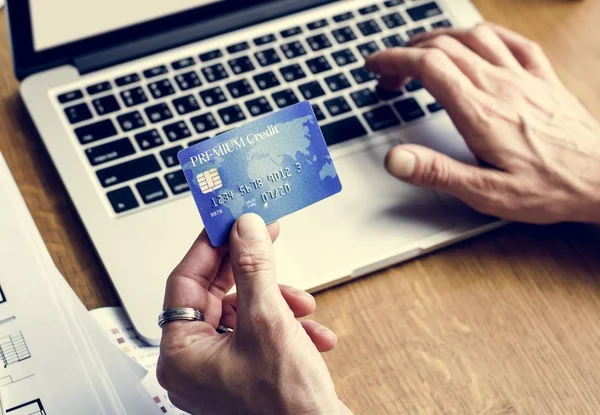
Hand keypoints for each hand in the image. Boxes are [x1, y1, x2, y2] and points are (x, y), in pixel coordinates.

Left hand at [157, 214, 349, 414]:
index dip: (210, 246)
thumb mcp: (268, 320)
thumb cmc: (286, 408)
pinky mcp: (247, 374)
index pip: (185, 281)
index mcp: (181, 354)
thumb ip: (253, 267)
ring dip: (279, 303)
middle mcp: (196, 363)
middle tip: (268, 241)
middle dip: (254, 274)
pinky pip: (261, 333)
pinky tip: (313, 335)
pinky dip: (288, 327)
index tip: (230, 221)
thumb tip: (244, 229)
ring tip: (304, 306)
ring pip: (245, 312)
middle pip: (218, 295)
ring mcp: (221, 370)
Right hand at [366, 23, 599, 223]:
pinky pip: (514, 42)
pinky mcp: (544, 79)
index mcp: (480, 113)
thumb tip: (395, 159)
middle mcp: (500, 86)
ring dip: (442, 37)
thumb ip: (436, 172)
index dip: (395, 59)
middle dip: (409, 52)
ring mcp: (524, 78)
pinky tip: (479, 42)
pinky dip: (487, 35)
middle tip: (392, 73)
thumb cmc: (549, 188)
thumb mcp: (485, 193)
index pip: (428, 66)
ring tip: (424, 50)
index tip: (376, 65)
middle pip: (445, 47)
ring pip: (476, 35)